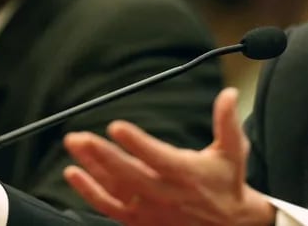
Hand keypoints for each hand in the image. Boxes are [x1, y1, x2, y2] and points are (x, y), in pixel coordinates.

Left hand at [63, 87, 274, 225]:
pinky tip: (74, 174)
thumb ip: (228, 122)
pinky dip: (89, 192)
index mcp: (186, 173)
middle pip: (129, 174)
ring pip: (115, 189)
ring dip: (92, 168)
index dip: (136, 143)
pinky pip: (109, 208)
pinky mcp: (140, 219)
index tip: (117, 126)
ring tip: (75, 145)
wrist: (229, 225)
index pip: (158, 157)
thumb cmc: (227, 182)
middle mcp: (166, 193)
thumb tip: (229, 94)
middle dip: (103, 155)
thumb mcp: (233, 151)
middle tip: (82, 137)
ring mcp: (150, 208)